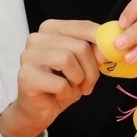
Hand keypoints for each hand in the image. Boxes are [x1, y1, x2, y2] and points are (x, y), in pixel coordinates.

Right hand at [0, 20, 103, 136]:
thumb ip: (94, 53)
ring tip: (74, 87)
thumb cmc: (59, 84)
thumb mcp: (82, 66)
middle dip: (91, 69)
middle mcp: (37, 37)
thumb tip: (108, 46)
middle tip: (89, 84)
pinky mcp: (25, 75)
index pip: (83, 26)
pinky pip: (59, 82)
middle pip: (79, 46)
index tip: (111, 53)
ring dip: (78, 79)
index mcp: (51, 28)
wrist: (37, 110)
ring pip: (68, 60)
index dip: (102, 40)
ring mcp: (28, 55)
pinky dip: (67, 92)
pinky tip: (59, 94)